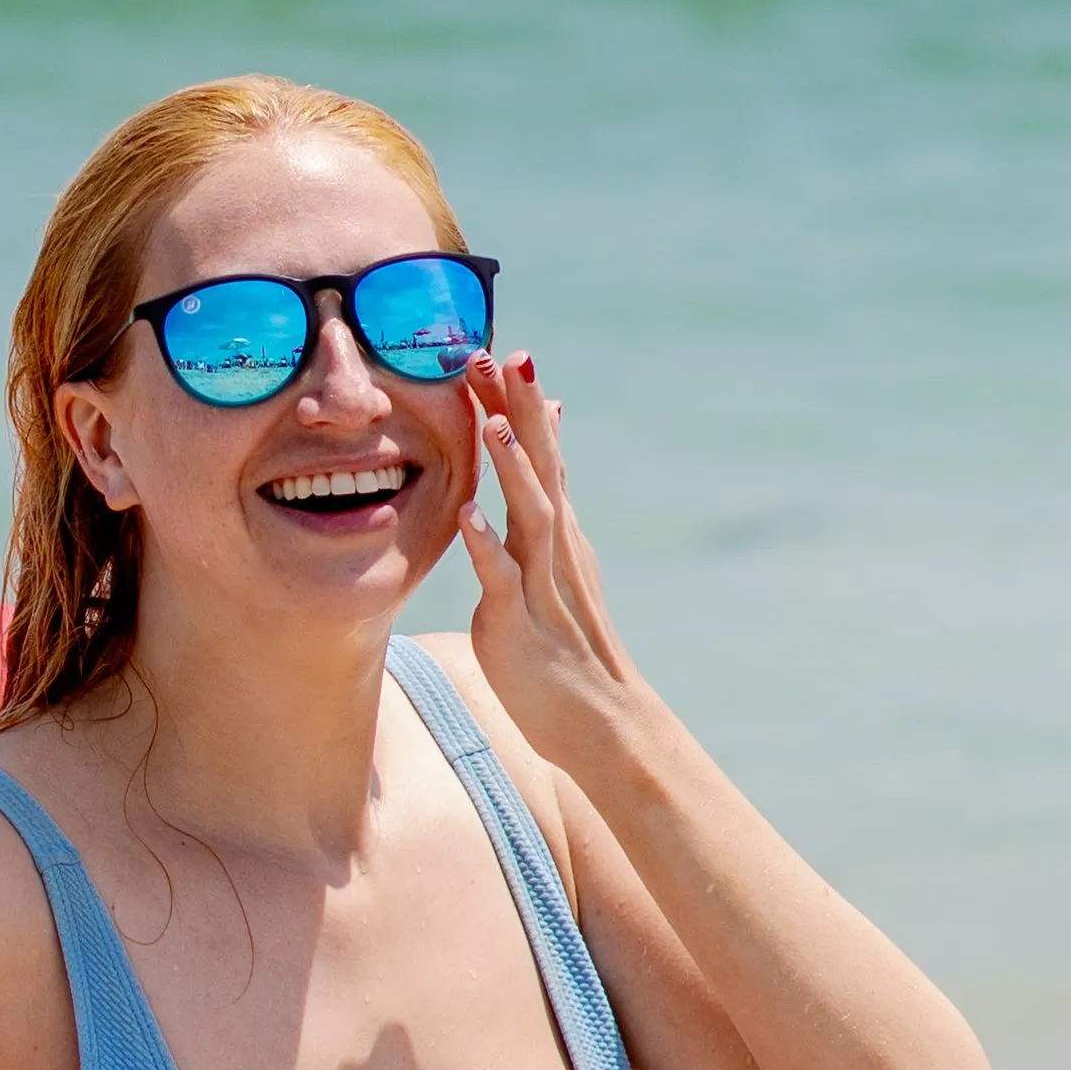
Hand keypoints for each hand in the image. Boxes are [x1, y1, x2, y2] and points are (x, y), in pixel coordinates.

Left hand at [450, 351, 645, 774]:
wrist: (601, 719)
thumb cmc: (567, 643)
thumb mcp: (556, 564)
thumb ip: (546, 504)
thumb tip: (543, 449)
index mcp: (556, 530)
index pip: (540, 453)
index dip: (520, 404)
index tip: (500, 350)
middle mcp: (554, 547)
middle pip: (540, 467)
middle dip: (518, 413)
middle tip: (497, 356)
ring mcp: (540, 584)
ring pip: (529, 515)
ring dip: (512, 469)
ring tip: (491, 424)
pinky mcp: (519, 624)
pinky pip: (503, 581)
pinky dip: (488, 547)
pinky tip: (468, 516)